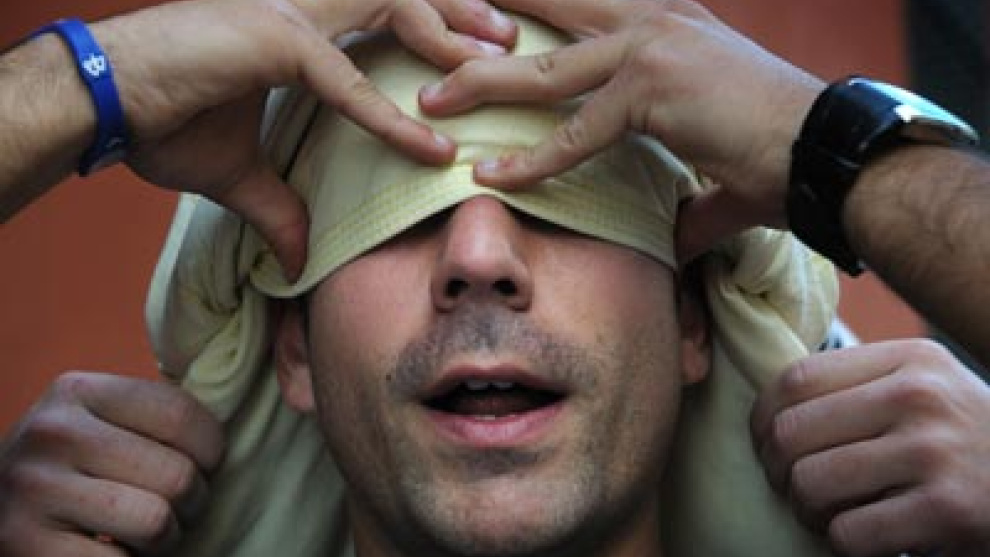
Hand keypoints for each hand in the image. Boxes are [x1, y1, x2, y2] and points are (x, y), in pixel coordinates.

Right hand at [0, 372, 224, 555]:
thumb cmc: (75, 470)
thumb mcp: (104, 424)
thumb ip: (156, 417)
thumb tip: (235, 415)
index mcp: (78, 391)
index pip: (182, 416)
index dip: (212, 452)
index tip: (202, 466)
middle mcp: (51, 433)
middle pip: (177, 475)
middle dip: (191, 502)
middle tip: (173, 509)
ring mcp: (32, 491)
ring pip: (156, 522)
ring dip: (166, 538)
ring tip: (144, 532)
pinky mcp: (24, 546)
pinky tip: (111, 552)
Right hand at [94, 0, 516, 277]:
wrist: (100, 103)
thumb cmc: (162, 121)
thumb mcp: (237, 174)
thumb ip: (279, 206)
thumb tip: (299, 257)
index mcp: (301, 27)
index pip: (384, 12)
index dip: (432, 25)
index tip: (475, 51)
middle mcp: (303, 6)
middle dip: (460, 11)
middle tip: (508, 42)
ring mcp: (290, 15)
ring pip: (392, 6)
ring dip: (449, 35)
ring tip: (496, 63)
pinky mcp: (274, 39)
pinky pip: (351, 82)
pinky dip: (395, 121)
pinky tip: (435, 151)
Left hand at [417, 0, 822, 261]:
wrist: (828, 148)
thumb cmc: (776, 147)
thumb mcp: (711, 146)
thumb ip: (679, 188)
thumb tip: (671, 235)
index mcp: (663, 18)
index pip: (577, 2)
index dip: (527, 5)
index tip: (480, 12)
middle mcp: (652, 18)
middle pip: (547, 13)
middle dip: (484, 29)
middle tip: (432, 36)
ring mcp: (650, 46)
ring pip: (544, 68)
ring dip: (483, 82)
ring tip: (433, 98)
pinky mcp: (652, 87)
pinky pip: (575, 130)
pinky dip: (531, 158)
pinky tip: (491, 173)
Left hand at [751, 340, 989, 556]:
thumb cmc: (965, 440)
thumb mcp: (923, 389)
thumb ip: (856, 387)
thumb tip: (768, 409)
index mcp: (907, 360)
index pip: (796, 378)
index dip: (763, 417)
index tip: (767, 443)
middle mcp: (919, 397)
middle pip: (791, 432)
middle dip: (777, 470)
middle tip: (794, 487)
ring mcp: (934, 452)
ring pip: (810, 483)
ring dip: (807, 510)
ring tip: (828, 513)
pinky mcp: (947, 510)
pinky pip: (848, 533)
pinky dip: (842, 542)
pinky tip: (865, 536)